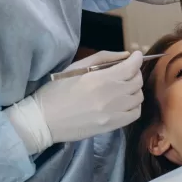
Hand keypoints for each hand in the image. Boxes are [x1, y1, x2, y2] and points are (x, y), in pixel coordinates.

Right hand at [6, 51, 143, 152]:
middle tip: (128, 70)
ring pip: (138, 97)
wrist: (43, 120)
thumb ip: (102, 59)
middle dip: (135, 72)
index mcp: (99, 79)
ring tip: (125, 86)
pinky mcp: (111, 126)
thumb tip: (125, 55)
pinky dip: (134, 105)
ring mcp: (112, 113)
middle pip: (137, 81)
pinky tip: (125, 102)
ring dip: (134, 89)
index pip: (131, 67)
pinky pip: (134, 114)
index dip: (137, 58)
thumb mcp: (75, 68)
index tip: (137, 55)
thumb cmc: (56, 91)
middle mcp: (110, 96)